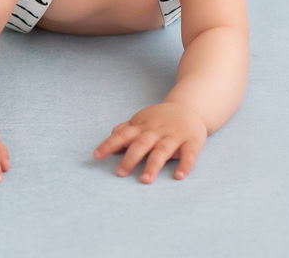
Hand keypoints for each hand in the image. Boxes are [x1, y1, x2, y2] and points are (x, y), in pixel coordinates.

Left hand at [92, 101, 206, 182]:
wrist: (190, 107)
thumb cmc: (160, 119)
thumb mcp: (141, 120)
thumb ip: (125, 130)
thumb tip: (111, 140)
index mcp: (142, 126)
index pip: (122, 135)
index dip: (109, 144)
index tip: (97, 156)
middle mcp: (156, 131)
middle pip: (141, 144)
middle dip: (130, 158)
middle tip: (120, 173)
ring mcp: (174, 136)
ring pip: (162, 150)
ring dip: (153, 165)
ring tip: (145, 179)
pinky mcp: (192, 142)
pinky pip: (189, 154)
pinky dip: (185, 165)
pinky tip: (179, 176)